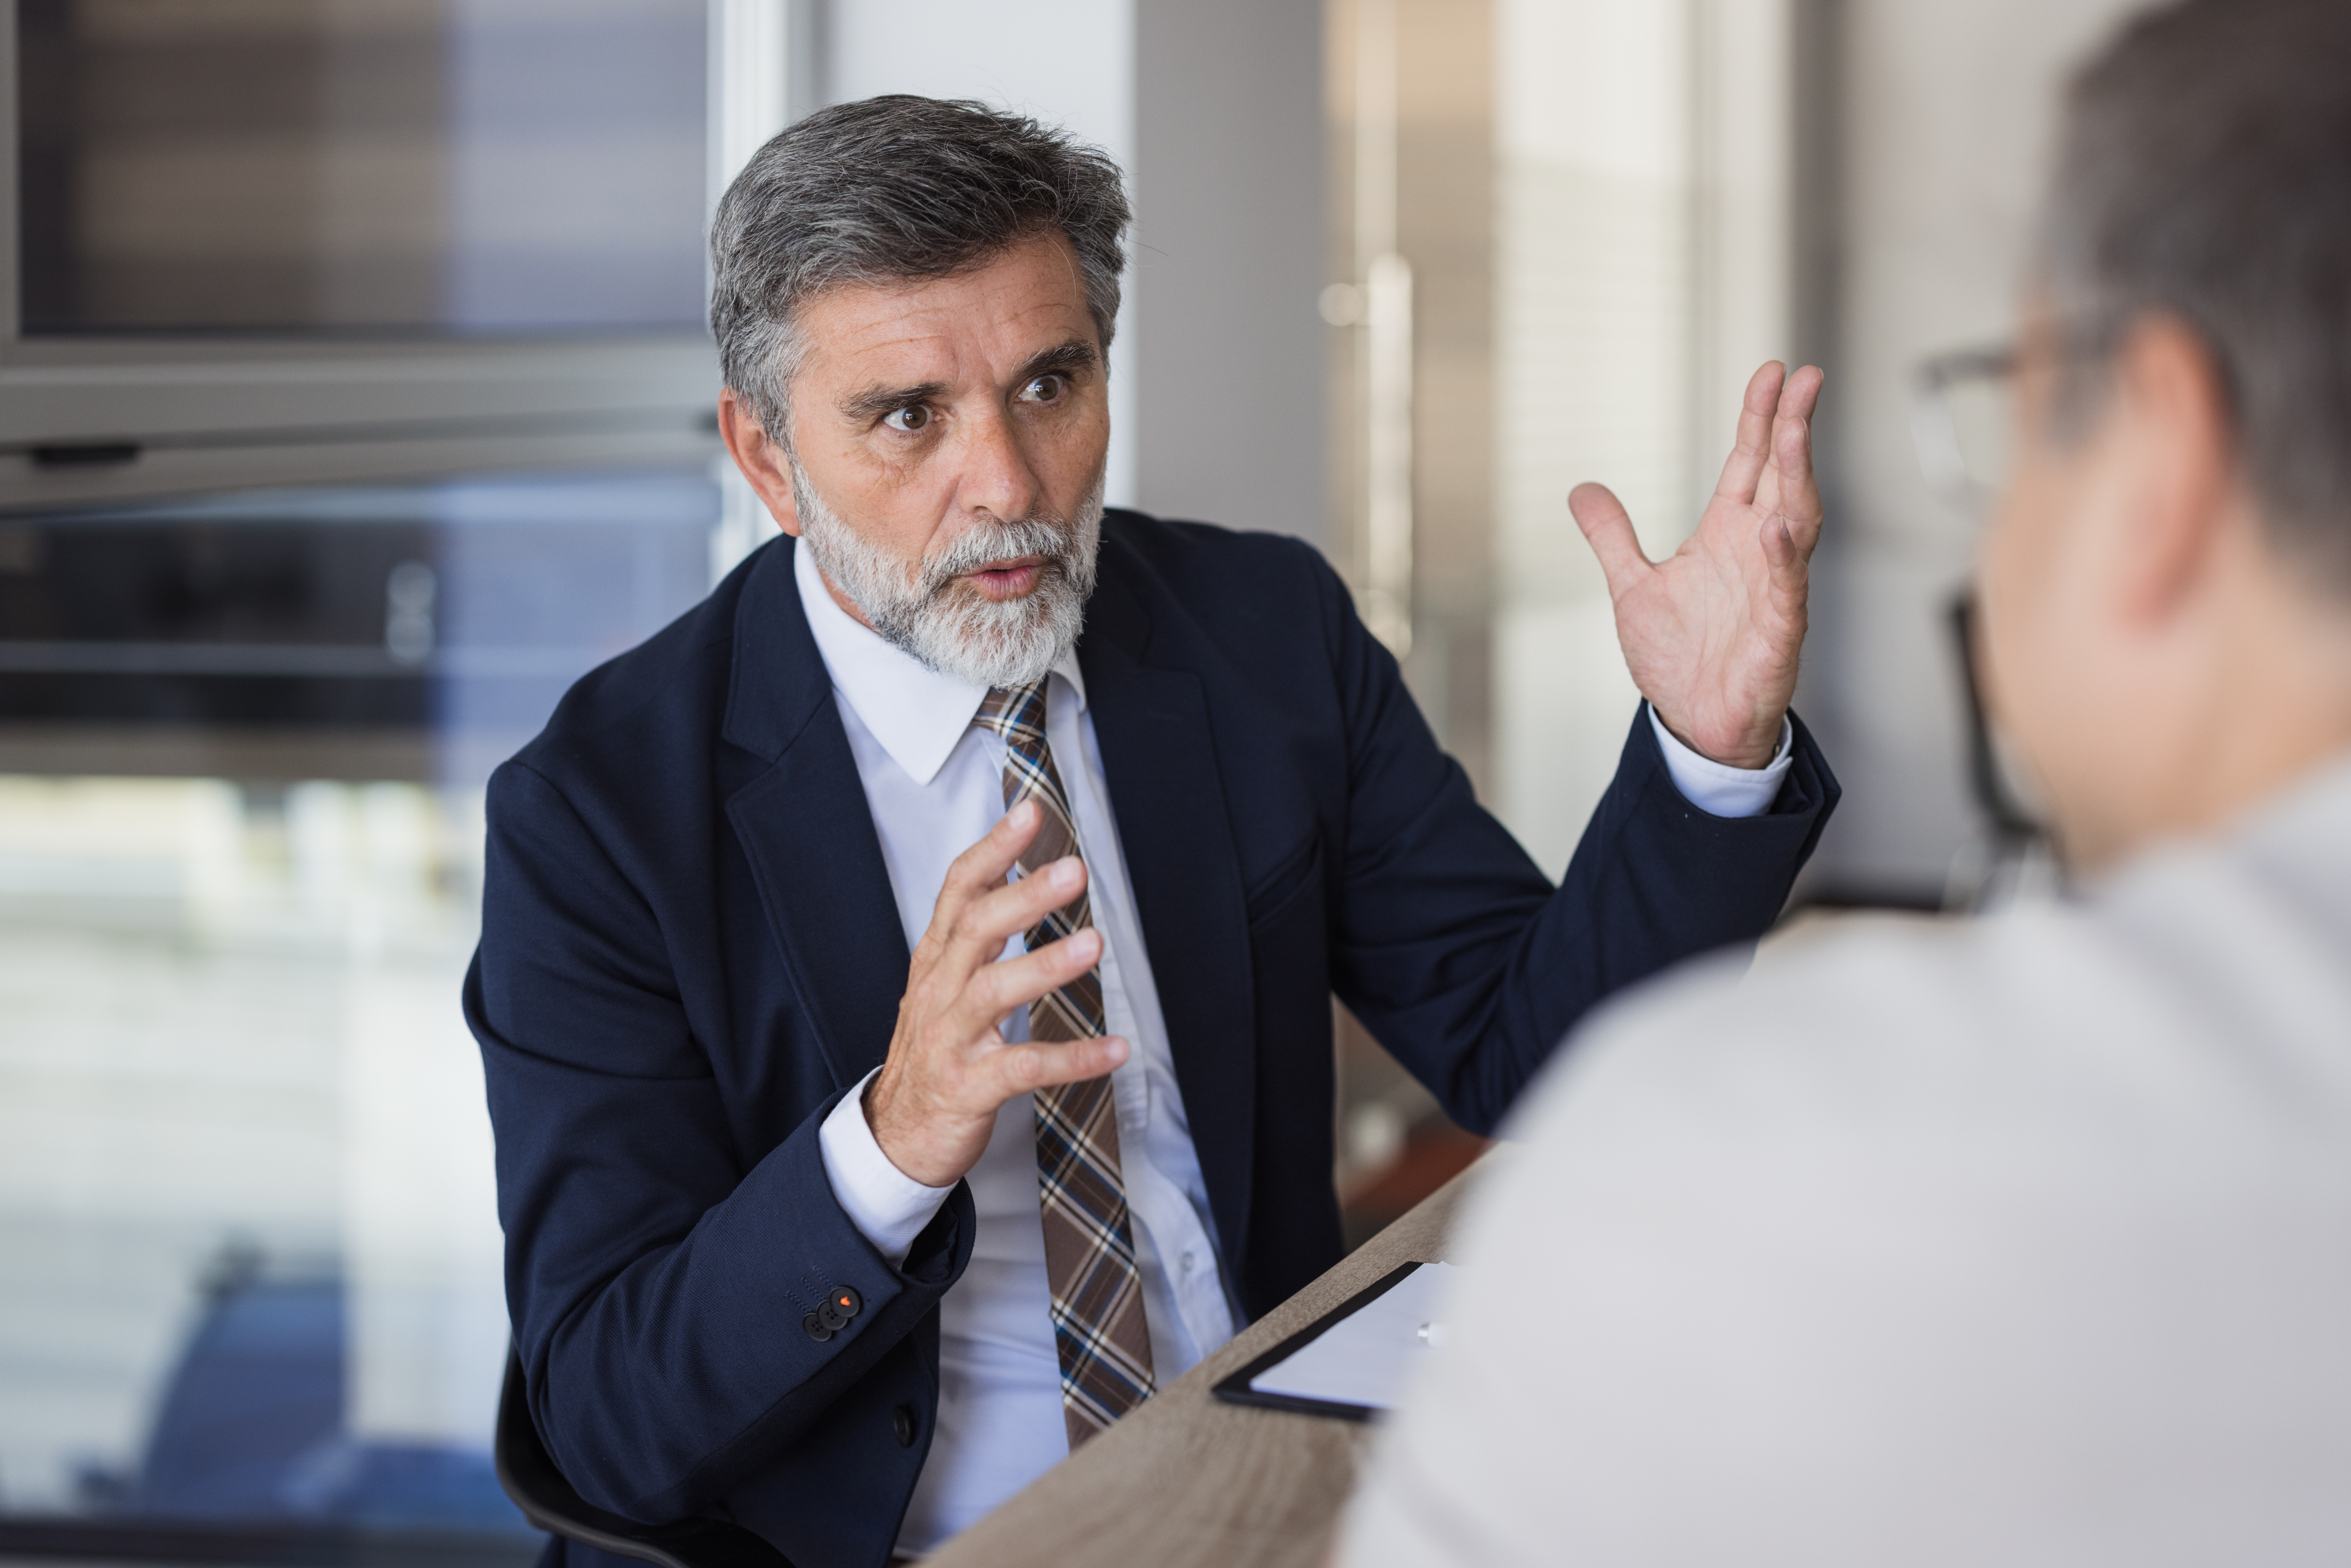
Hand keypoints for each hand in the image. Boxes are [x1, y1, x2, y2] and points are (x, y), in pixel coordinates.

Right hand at [864, 799, 1130, 1187]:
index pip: (959, 890)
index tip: (1030, 814)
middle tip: (1072, 871)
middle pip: (976, 930)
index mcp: (936, 959)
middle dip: (1023, 897)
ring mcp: (950, 1039)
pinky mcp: (969, 1087)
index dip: (993, 849)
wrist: (896, 1133)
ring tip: (1094, 945)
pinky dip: (1071, 1058)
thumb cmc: (932, 1051)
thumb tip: (1024, 878)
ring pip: (993, 991)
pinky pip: (1023, 1068)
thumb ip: (976, 937)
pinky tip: (1114, 1050)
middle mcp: (939, 991)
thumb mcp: (942, 985)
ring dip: (1045, 966)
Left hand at [1571, 361, 1825, 768]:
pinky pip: (1786, 588)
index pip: (1750, 462)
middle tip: (1806, 377)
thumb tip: (1581, 490)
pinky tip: (1778, 525)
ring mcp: (1774, 589)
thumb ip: (1611, 537)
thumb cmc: (1680, 658)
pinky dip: (1783, 557)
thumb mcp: (1632, 586)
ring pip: (1797, 520)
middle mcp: (1757, 552)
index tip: (1774, 373)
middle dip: (1793, 427)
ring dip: (1798, 475)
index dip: (1761, 418)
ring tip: (1795, 431)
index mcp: (1727, 535)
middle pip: (1782, 476)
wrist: (1695, 724)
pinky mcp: (1779, 632)